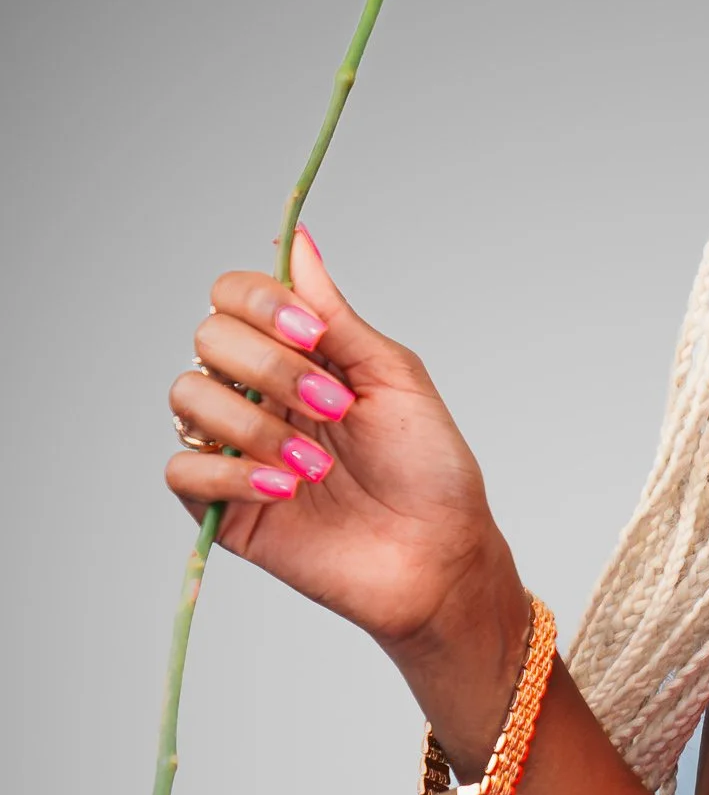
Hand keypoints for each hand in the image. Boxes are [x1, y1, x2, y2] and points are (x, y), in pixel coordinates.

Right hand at [164, 227, 525, 676]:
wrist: (440, 554)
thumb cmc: (429, 468)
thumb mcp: (393, 377)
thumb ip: (335, 314)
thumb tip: (297, 239)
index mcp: (297, 354)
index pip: (234, 297)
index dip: (262, 303)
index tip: (315, 335)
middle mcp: (257, 393)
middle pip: (208, 338)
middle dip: (271, 368)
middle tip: (334, 409)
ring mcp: (236, 448)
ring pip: (188, 398)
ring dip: (256, 425)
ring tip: (316, 465)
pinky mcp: (225, 507)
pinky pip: (183, 471)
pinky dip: (231, 473)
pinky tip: (286, 489)